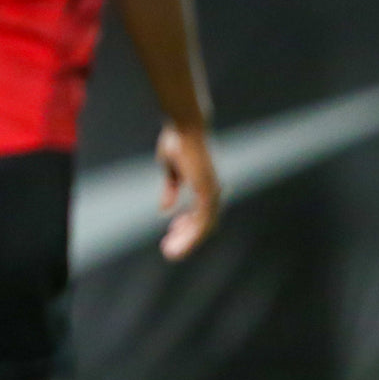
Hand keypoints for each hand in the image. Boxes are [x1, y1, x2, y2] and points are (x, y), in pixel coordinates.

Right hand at [155, 121, 220, 259]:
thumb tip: (165, 209)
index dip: (187, 224)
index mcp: (205, 185)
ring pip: (203, 227)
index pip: (201, 213)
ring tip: (170, 252)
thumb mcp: (170, 169)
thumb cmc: (177, 142)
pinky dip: (191, 232)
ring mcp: (212, 193)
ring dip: (187, 241)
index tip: (172, 231)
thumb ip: (171, 189)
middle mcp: (212, 191)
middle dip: (186, 238)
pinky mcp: (207, 193)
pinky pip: (202, 220)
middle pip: (203, 224)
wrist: (184, 127)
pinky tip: (177, 238)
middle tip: (170, 251)